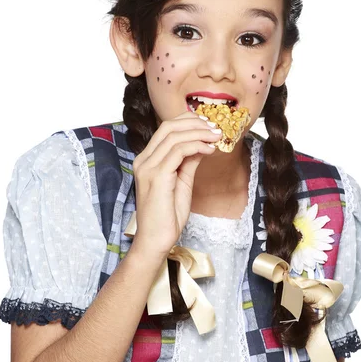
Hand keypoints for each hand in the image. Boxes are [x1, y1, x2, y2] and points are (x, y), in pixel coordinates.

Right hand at [131, 111, 221, 256]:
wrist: (156, 240)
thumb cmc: (167, 216)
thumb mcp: (182, 182)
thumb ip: (188, 162)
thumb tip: (202, 144)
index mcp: (146, 160)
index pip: (165, 129)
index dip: (188, 122)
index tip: (209, 125)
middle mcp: (143, 160)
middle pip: (168, 127)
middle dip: (195, 123)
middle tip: (216, 128)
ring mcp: (148, 167)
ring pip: (174, 136)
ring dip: (199, 133)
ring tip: (217, 137)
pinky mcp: (156, 176)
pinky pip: (178, 151)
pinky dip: (196, 146)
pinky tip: (209, 150)